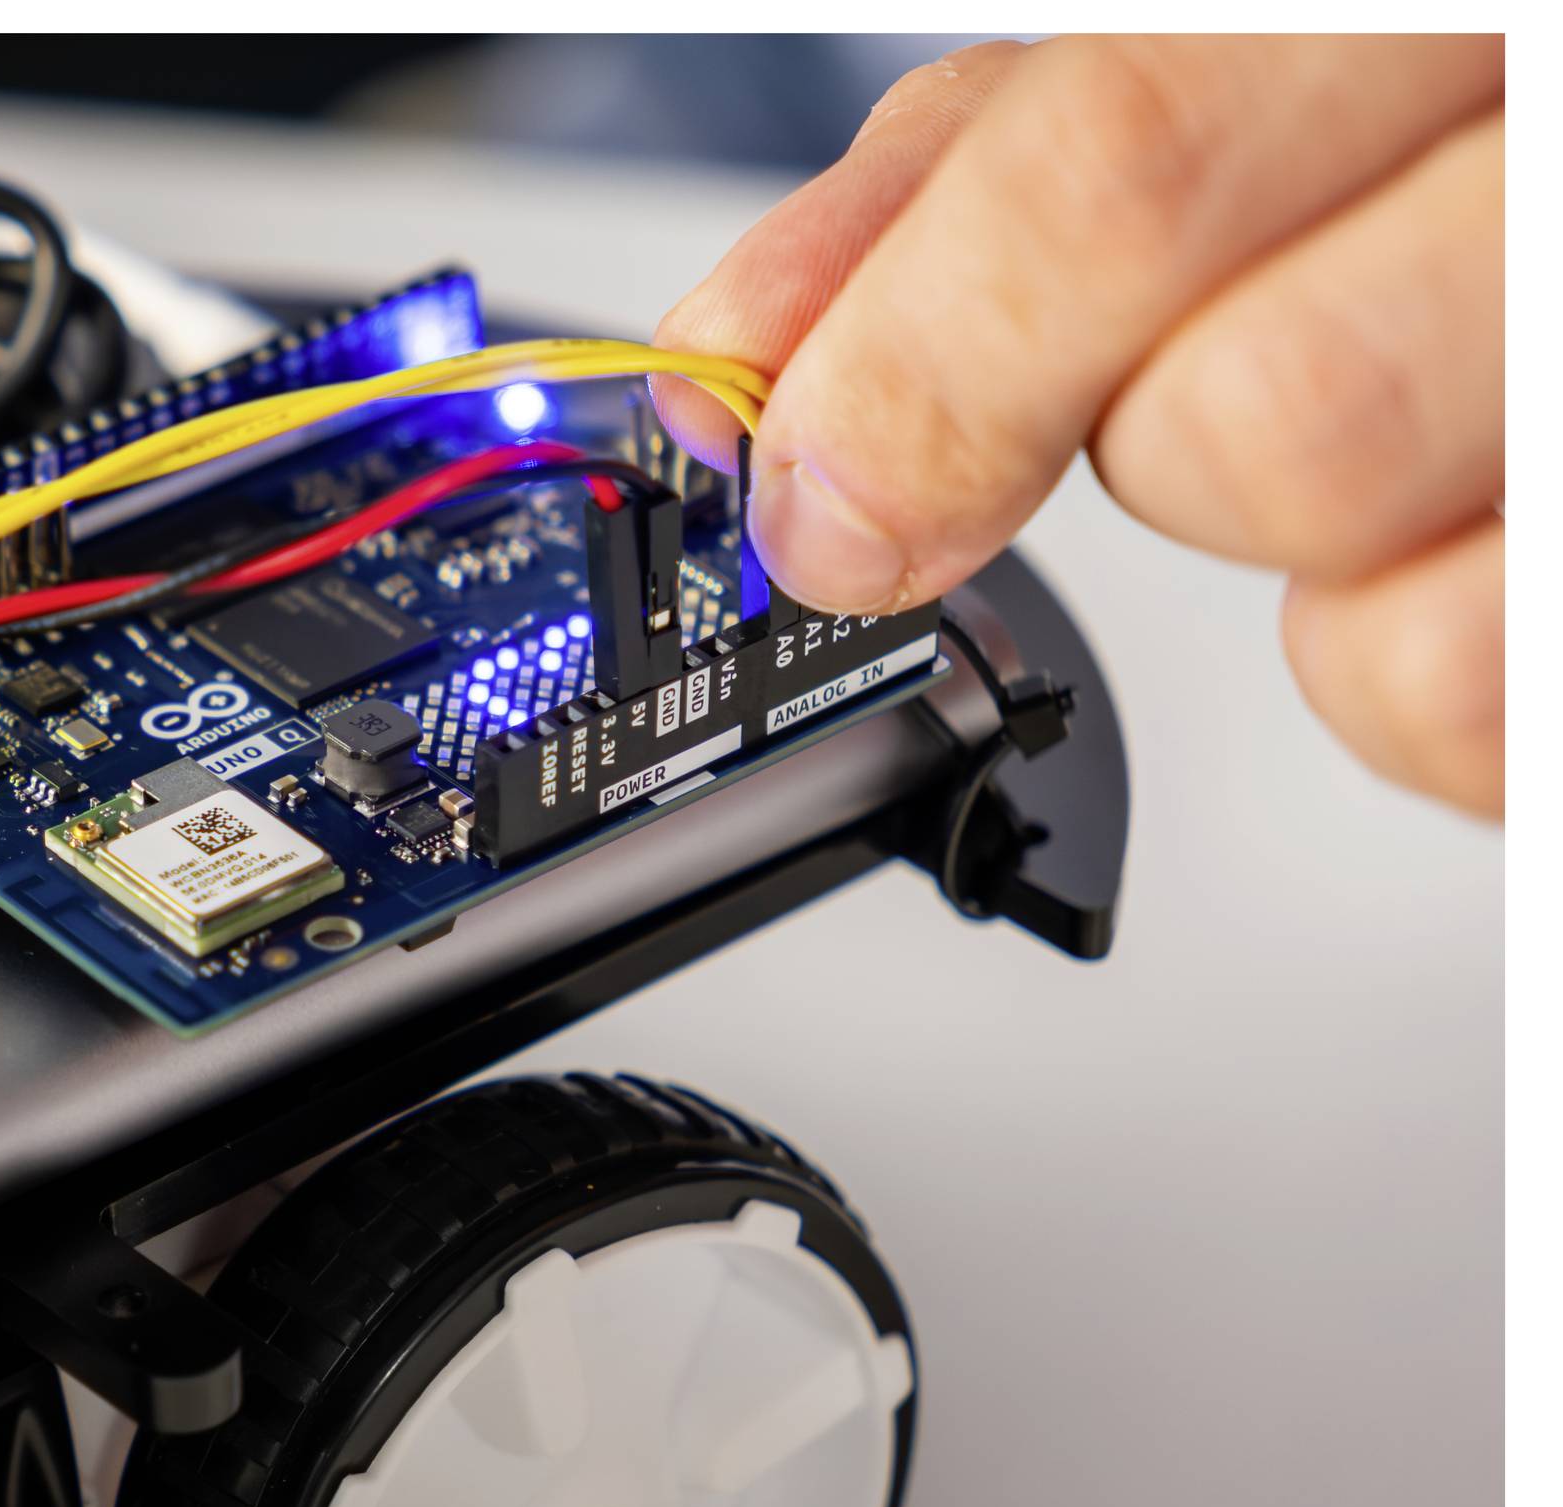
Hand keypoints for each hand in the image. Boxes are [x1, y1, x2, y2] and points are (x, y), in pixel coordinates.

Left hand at [653, 36, 1503, 816]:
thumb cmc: (1479, 116)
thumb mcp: (1244, 58)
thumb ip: (977, 177)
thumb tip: (742, 352)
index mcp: (1436, 2)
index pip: (1106, 165)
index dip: (910, 367)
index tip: (808, 493)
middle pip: (1237, 423)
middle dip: (1126, 472)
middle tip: (1154, 404)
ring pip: (1374, 600)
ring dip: (1306, 558)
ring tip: (1398, 428)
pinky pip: (1475, 711)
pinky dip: (1437, 674)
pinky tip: (1489, 539)